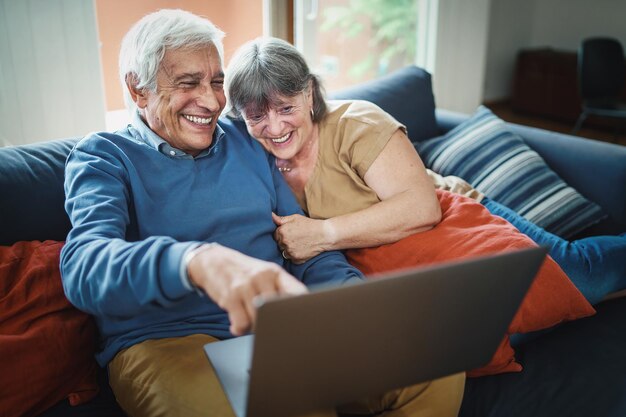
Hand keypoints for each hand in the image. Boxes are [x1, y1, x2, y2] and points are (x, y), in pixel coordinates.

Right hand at [187, 244, 306, 335]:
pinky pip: (242, 324)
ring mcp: (246, 286)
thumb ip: (280, 290)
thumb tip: (298, 314)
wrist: (212, 261)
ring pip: (260, 320)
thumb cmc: (243, 273)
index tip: (304, 323)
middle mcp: (262, 277)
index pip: (298, 293)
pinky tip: (238, 324)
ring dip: (255, 327)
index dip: (304, 309)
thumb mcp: (264, 275)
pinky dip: (240, 329)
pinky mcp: (230, 297)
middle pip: (279, 311)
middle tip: (270, 326)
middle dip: (275, 323)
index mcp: (275, 273)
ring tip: (249, 320)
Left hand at [272, 212, 333, 263]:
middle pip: (279, 244)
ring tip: (300, 244)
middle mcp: (284, 242)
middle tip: (297, 238)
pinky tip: (303, 250)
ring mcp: (290, 251)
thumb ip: (281, 219)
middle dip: (285, 242)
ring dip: (289, 250)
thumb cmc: (310, 225)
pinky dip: (296, 256)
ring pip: (284, 252)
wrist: (324, 235)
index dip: (283, 234)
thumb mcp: (295, 218)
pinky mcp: (296, 259)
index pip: (275, 235)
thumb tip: (270, 216)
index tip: (291, 233)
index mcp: (282, 231)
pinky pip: (291, 259)